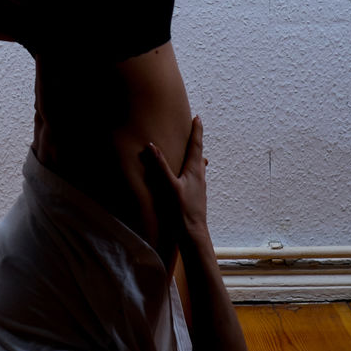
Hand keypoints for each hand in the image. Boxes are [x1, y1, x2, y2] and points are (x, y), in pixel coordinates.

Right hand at [143, 116, 208, 243]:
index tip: (198, 117)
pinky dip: (194, 168)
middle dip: (196, 141)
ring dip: (196, 155)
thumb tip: (151, 146)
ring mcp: (200, 186)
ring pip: (199, 166)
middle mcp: (199, 176)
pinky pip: (197, 176)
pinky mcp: (197, 195)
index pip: (196, 145)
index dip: (197, 131)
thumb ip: (160, 166)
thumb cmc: (182, 210)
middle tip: (195, 129)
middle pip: (199, 153)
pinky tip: (191, 176)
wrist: (194, 233)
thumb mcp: (169, 186)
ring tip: (194, 151)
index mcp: (194, 170)